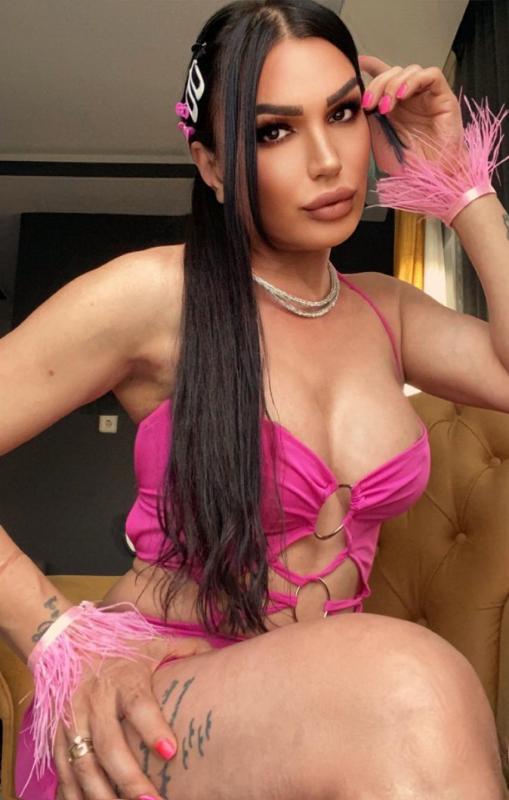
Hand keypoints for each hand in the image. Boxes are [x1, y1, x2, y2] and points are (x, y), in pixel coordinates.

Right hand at [52, 634, 212, 799]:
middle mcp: (95, 699)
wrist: (68, 641)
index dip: (152, 727)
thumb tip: (218, 655)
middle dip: (130, 778)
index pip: (138, 703)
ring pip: (83, 765)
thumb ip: (185, 650)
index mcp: (124, 676)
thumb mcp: (153, 644)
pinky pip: (63, 772)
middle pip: (109, 744)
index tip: (171, 751)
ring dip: (102, 794)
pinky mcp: (56, 735)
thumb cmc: (120, 647)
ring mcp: (73, 719)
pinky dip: (74, 795)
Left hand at [358, 55, 464, 175]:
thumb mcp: (378, 140)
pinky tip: (401, 96)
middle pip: (393, 72)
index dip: (372, 67)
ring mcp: (427, 96)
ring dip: (392, 85)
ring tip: (385, 107)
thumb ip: (370, 118)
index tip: (357, 63)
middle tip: (368, 104)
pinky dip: (413, 81)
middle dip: (377, 84)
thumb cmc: (407, 165)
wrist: (429, 178)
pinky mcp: (443, 97)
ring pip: (409, 71)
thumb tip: (357, 101)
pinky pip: (431, 75)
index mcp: (395, 106)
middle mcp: (411, 98)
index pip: (385, 77)